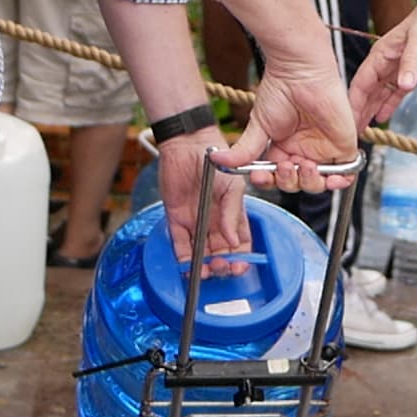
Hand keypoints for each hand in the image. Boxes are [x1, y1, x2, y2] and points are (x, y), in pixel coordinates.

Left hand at [156, 127, 248, 259]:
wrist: (187, 145)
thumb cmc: (215, 161)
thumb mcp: (232, 187)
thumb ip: (233, 214)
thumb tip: (233, 241)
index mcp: (231, 214)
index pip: (239, 243)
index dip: (241, 257)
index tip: (240, 266)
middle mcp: (214, 221)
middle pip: (220, 252)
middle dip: (222, 264)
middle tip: (220, 268)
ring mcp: (195, 222)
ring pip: (200, 252)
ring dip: (203, 265)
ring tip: (204, 271)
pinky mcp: (176, 219)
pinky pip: (180, 244)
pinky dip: (183, 258)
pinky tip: (187, 267)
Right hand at [214, 59, 357, 199]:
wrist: (300, 71)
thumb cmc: (280, 90)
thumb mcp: (258, 126)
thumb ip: (243, 149)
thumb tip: (218, 160)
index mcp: (283, 147)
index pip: (277, 177)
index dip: (269, 181)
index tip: (260, 176)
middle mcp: (303, 150)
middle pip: (297, 184)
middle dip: (288, 181)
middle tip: (283, 166)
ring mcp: (323, 148)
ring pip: (319, 183)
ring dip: (308, 182)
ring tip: (301, 164)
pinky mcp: (343, 144)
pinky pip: (346, 173)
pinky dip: (339, 181)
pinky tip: (328, 178)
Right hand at [349, 0, 416, 129]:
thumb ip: (411, 62)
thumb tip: (404, 86)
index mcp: (381, 54)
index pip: (361, 83)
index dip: (353, 103)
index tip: (346, 121)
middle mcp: (385, 64)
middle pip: (366, 92)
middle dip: (357, 112)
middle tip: (351, 134)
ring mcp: (398, 70)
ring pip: (378, 95)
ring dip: (369, 111)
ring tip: (362, 131)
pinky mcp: (412, 74)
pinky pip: (395, 94)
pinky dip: (387, 106)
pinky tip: (381, 119)